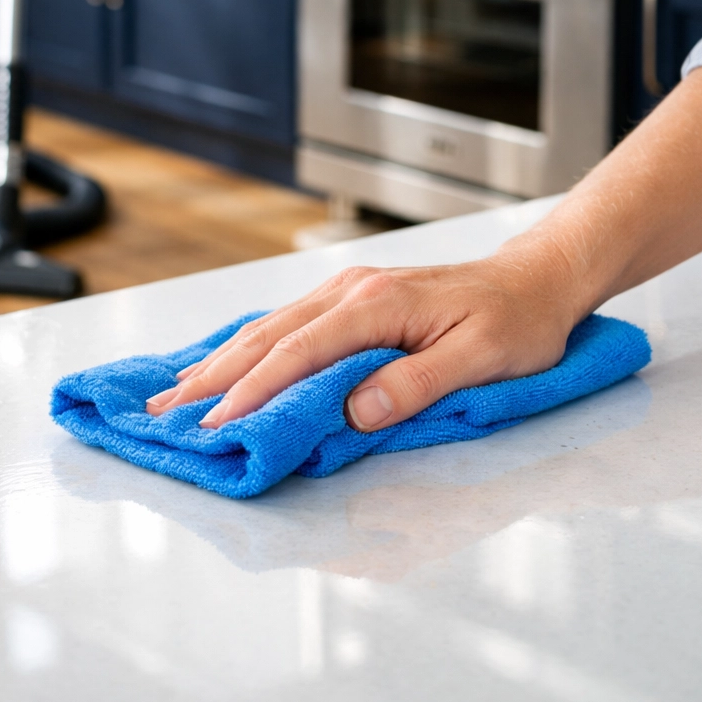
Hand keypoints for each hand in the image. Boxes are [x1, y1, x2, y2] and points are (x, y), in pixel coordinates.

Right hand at [144, 254, 581, 431]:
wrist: (534, 279)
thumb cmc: (516, 322)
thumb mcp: (481, 359)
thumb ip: (416, 383)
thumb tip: (355, 410)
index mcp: (376, 304)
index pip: (299, 351)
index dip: (254, 389)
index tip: (216, 421)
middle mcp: (350, 290)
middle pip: (268, 336)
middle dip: (214, 374)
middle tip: (166, 408)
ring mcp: (347, 289)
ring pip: (270, 325)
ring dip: (222, 359)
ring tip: (180, 387)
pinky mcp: (352, 297)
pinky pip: (287, 321)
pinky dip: (250, 345)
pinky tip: (229, 358)